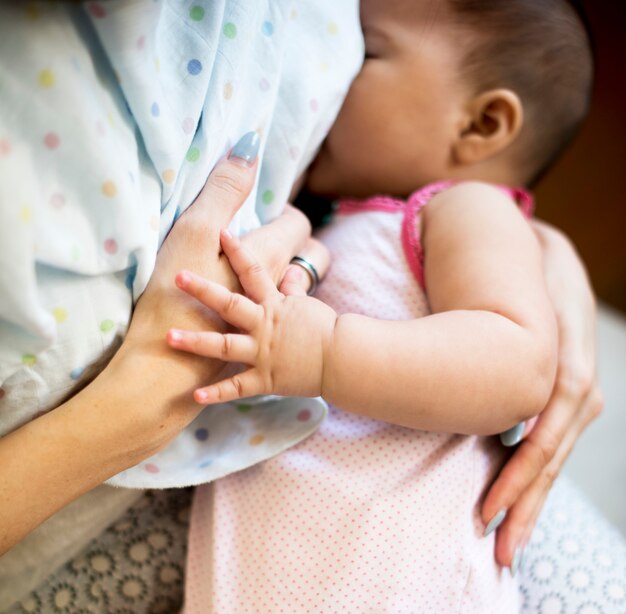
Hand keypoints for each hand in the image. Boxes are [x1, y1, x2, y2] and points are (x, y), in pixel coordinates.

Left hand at [166, 231, 337, 402]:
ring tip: (168, 337)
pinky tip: (194, 396)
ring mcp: (263, 353)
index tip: (221, 232)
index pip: (254, 272)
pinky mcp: (265, 379)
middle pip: (229, 304)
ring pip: (223, 346)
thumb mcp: (307, 305)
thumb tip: (292, 270)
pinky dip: (216, 393)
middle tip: (177, 276)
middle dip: (203, 290)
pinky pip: (237, 388)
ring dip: (195, 342)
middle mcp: (263, 326)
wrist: (342, 359)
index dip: (238, 251)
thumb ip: (294, 289)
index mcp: (274, 305)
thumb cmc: (326, 330)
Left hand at [481, 221, 603, 572]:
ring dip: (531, 500)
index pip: (547, 434)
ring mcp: (574, 398)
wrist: (547, 257)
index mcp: (570, 368)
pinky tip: (520, 502)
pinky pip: (550, 444)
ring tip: (509, 541)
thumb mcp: (537, 286)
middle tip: (500, 549)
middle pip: (551, 457)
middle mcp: (577, 390)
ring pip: (552, 458)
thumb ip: (532, 325)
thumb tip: (511, 376)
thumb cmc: (532, 273)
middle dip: (526, 503)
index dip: (520, 474)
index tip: (490, 508)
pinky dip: (535, 476)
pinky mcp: (564, 400)